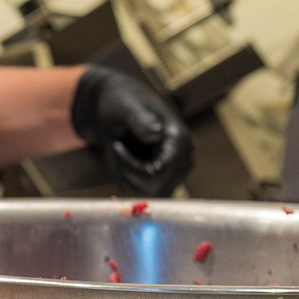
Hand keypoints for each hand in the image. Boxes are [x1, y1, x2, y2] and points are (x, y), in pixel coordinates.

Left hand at [72, 65, 192, 196]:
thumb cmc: (119, 102)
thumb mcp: (125, 106)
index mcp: (181, 141)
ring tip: (121, 148)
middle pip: (154, 190)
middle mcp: (183, 161)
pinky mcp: (163, 181)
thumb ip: (139, 119)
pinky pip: (140, 195)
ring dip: (126, 176)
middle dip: (128, 173)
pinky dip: (126, 180)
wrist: (114, 107)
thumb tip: (156, 134)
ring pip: (145, 196)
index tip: (117, 144)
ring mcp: (175, 174)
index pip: (160, 176)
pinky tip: (123, 158)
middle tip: (117, 146)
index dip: (132, 167)